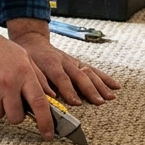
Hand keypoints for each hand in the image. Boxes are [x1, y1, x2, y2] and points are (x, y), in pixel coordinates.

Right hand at [0, 6, 56, 139]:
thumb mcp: (23, 56)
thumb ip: (38, 77)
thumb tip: (51, 97)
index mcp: (23, 73)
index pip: (39, 104)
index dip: (46, 122)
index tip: (48, 134)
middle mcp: (8, 83)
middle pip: (17, 117)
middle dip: (16, 113)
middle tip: (11, 99)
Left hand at [6, 18, 120, 105]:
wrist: (33, 42)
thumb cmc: (30, 59)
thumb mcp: (28, 69)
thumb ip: (38, 83)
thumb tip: (48, 98)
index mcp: (50, 63)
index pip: (61, 77)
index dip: (69, 90)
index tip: (76, 102)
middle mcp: (65, 61)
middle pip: (80, 75)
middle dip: (90, 90)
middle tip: (99, 102)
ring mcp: (74, 62)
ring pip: (90, 72)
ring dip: (101, 85)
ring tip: (110, 97)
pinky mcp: (79, 63)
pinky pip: (94, 70)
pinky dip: (106, 78)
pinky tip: (116, 86)